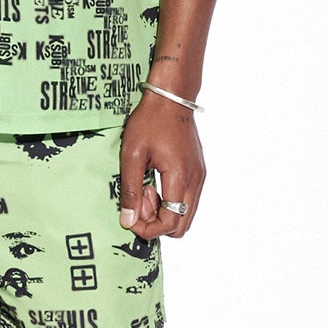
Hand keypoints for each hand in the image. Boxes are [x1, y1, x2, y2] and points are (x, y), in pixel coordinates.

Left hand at [119, 93, 205, 238]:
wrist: (171, 98)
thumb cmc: (149, 121)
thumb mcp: (132, 155)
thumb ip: (130, 190)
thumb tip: (128, 221)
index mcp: (179, 177)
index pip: (170, 223)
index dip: (148, 229)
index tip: (130, 215)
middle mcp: (195, 181)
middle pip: (181, 226)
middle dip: (156, 222)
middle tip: (138, 200)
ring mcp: (199, 177)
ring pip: (185, 215)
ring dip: (163, 212)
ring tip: (145, 189)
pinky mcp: (198, 172)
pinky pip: (187, 201)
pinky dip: (170, 201)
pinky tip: (154, 182)